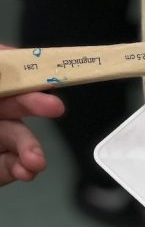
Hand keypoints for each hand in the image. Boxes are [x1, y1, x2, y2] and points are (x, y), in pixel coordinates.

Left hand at [0, 45, 64, 184]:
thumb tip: (12, 56)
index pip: (7, 72)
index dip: (25, 68)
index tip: (45, 67)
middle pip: (17, 101)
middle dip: (37, 104)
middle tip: (54, 107)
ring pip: (19, 138)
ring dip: (32, 149)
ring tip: (35, 161)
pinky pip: (14, 166)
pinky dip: (24, 169)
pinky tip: (26, 171)